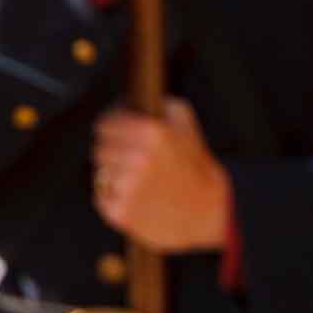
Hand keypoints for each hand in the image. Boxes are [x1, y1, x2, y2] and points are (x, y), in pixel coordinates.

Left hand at [92, 99, 230, 252]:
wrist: (212, 215)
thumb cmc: (198, 171)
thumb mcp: (188, 128)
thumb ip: (164, 106)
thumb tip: (136, 97)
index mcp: (151, 133)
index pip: (105, 124)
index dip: (112, 129)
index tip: (118, 135)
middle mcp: (136, 158)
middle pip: (99, 148)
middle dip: (114, 152)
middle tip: (134, 163)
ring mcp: (127, 186)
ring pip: (100, 172)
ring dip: (113, 175)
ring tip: (138, 181)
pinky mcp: (120, 211)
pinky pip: (101, 196)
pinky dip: (113, 197)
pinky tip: (136, 198)